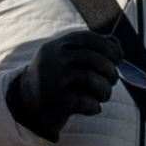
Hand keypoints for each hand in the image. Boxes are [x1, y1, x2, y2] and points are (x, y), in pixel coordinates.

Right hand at [5, 25, 125, 141]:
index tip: (119, 58)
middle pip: (93, 58)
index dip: (108, 46)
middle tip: (113, 80)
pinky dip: (95, 106)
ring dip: (106, 89)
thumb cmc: (55, 79)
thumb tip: (116, 44)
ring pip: (92, 79)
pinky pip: (86, 102)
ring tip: (105, 94)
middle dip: (110, 70)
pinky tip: (94, 108)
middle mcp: (53, 60)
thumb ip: (90, 49)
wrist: (26, 105)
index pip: (87, 38)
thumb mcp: (66, 59)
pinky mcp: (56, 102)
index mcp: (56, 46)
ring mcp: (53, 80)